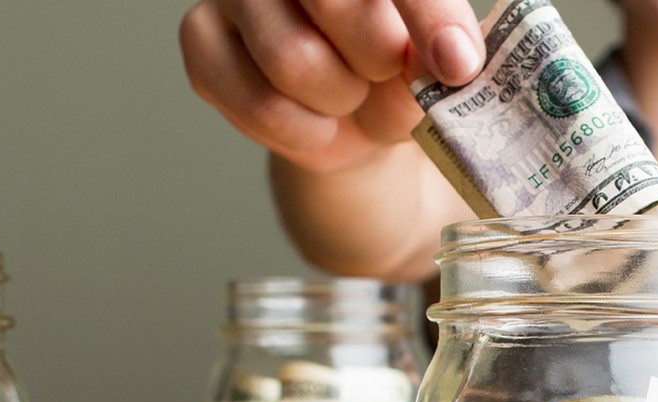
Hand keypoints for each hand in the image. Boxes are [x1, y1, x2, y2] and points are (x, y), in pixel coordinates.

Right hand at [180, 0, 485, 171]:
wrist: (353, 120)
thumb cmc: (397, 74)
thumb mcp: (438, 66)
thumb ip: (446, 55)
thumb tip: (450, 62)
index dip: (428, 14)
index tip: (457, 64)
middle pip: (336, 3)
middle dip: (379, 61)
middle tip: (386, 75)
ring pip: (292, 59)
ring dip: (338, 100)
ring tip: (348, 97)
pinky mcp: (200, 36)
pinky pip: (257, 103)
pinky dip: (302, 132)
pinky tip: (315, 121)